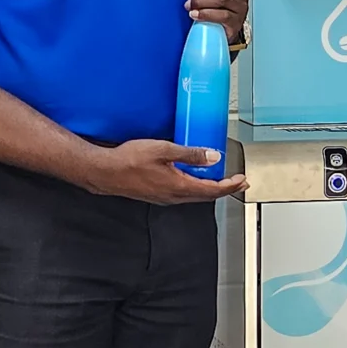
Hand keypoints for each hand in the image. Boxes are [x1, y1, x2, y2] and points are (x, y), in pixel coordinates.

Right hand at [83, 138, 247, 204]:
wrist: (105, 172)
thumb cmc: (130, 160)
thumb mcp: (164, 150)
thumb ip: (190, 153)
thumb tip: (212, 156)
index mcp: (179, 186)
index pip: (212, 190)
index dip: (229, 186)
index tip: (241, 181)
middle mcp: (174, 196)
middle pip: (206, 196)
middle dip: (224, 189)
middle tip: (238, 183)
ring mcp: (165, 197)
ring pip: (195, 196)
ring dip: (210, 189)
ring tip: (221, 182)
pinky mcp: (157, 194)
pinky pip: (183, 194)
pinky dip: (195, 188)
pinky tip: (194, 179)